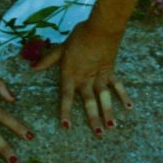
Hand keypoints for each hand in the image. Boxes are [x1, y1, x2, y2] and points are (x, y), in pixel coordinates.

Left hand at [32, 21, 132, 135]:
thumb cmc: (79, 36)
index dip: (65, 111)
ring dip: (108, 112)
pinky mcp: (110, 70)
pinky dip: (122, 95)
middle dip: (93, 118)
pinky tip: (129, 107)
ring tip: (112, 127)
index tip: (66, 126)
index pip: (66, 96)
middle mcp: (85, 78)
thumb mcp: (61, 47)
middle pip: (88, 101)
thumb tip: (33, 68)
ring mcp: (99, 75)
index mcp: (71, 73)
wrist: (101, 28)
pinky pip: (116, 85)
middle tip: (98, 134)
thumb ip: (48, 60)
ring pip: (103, 97)